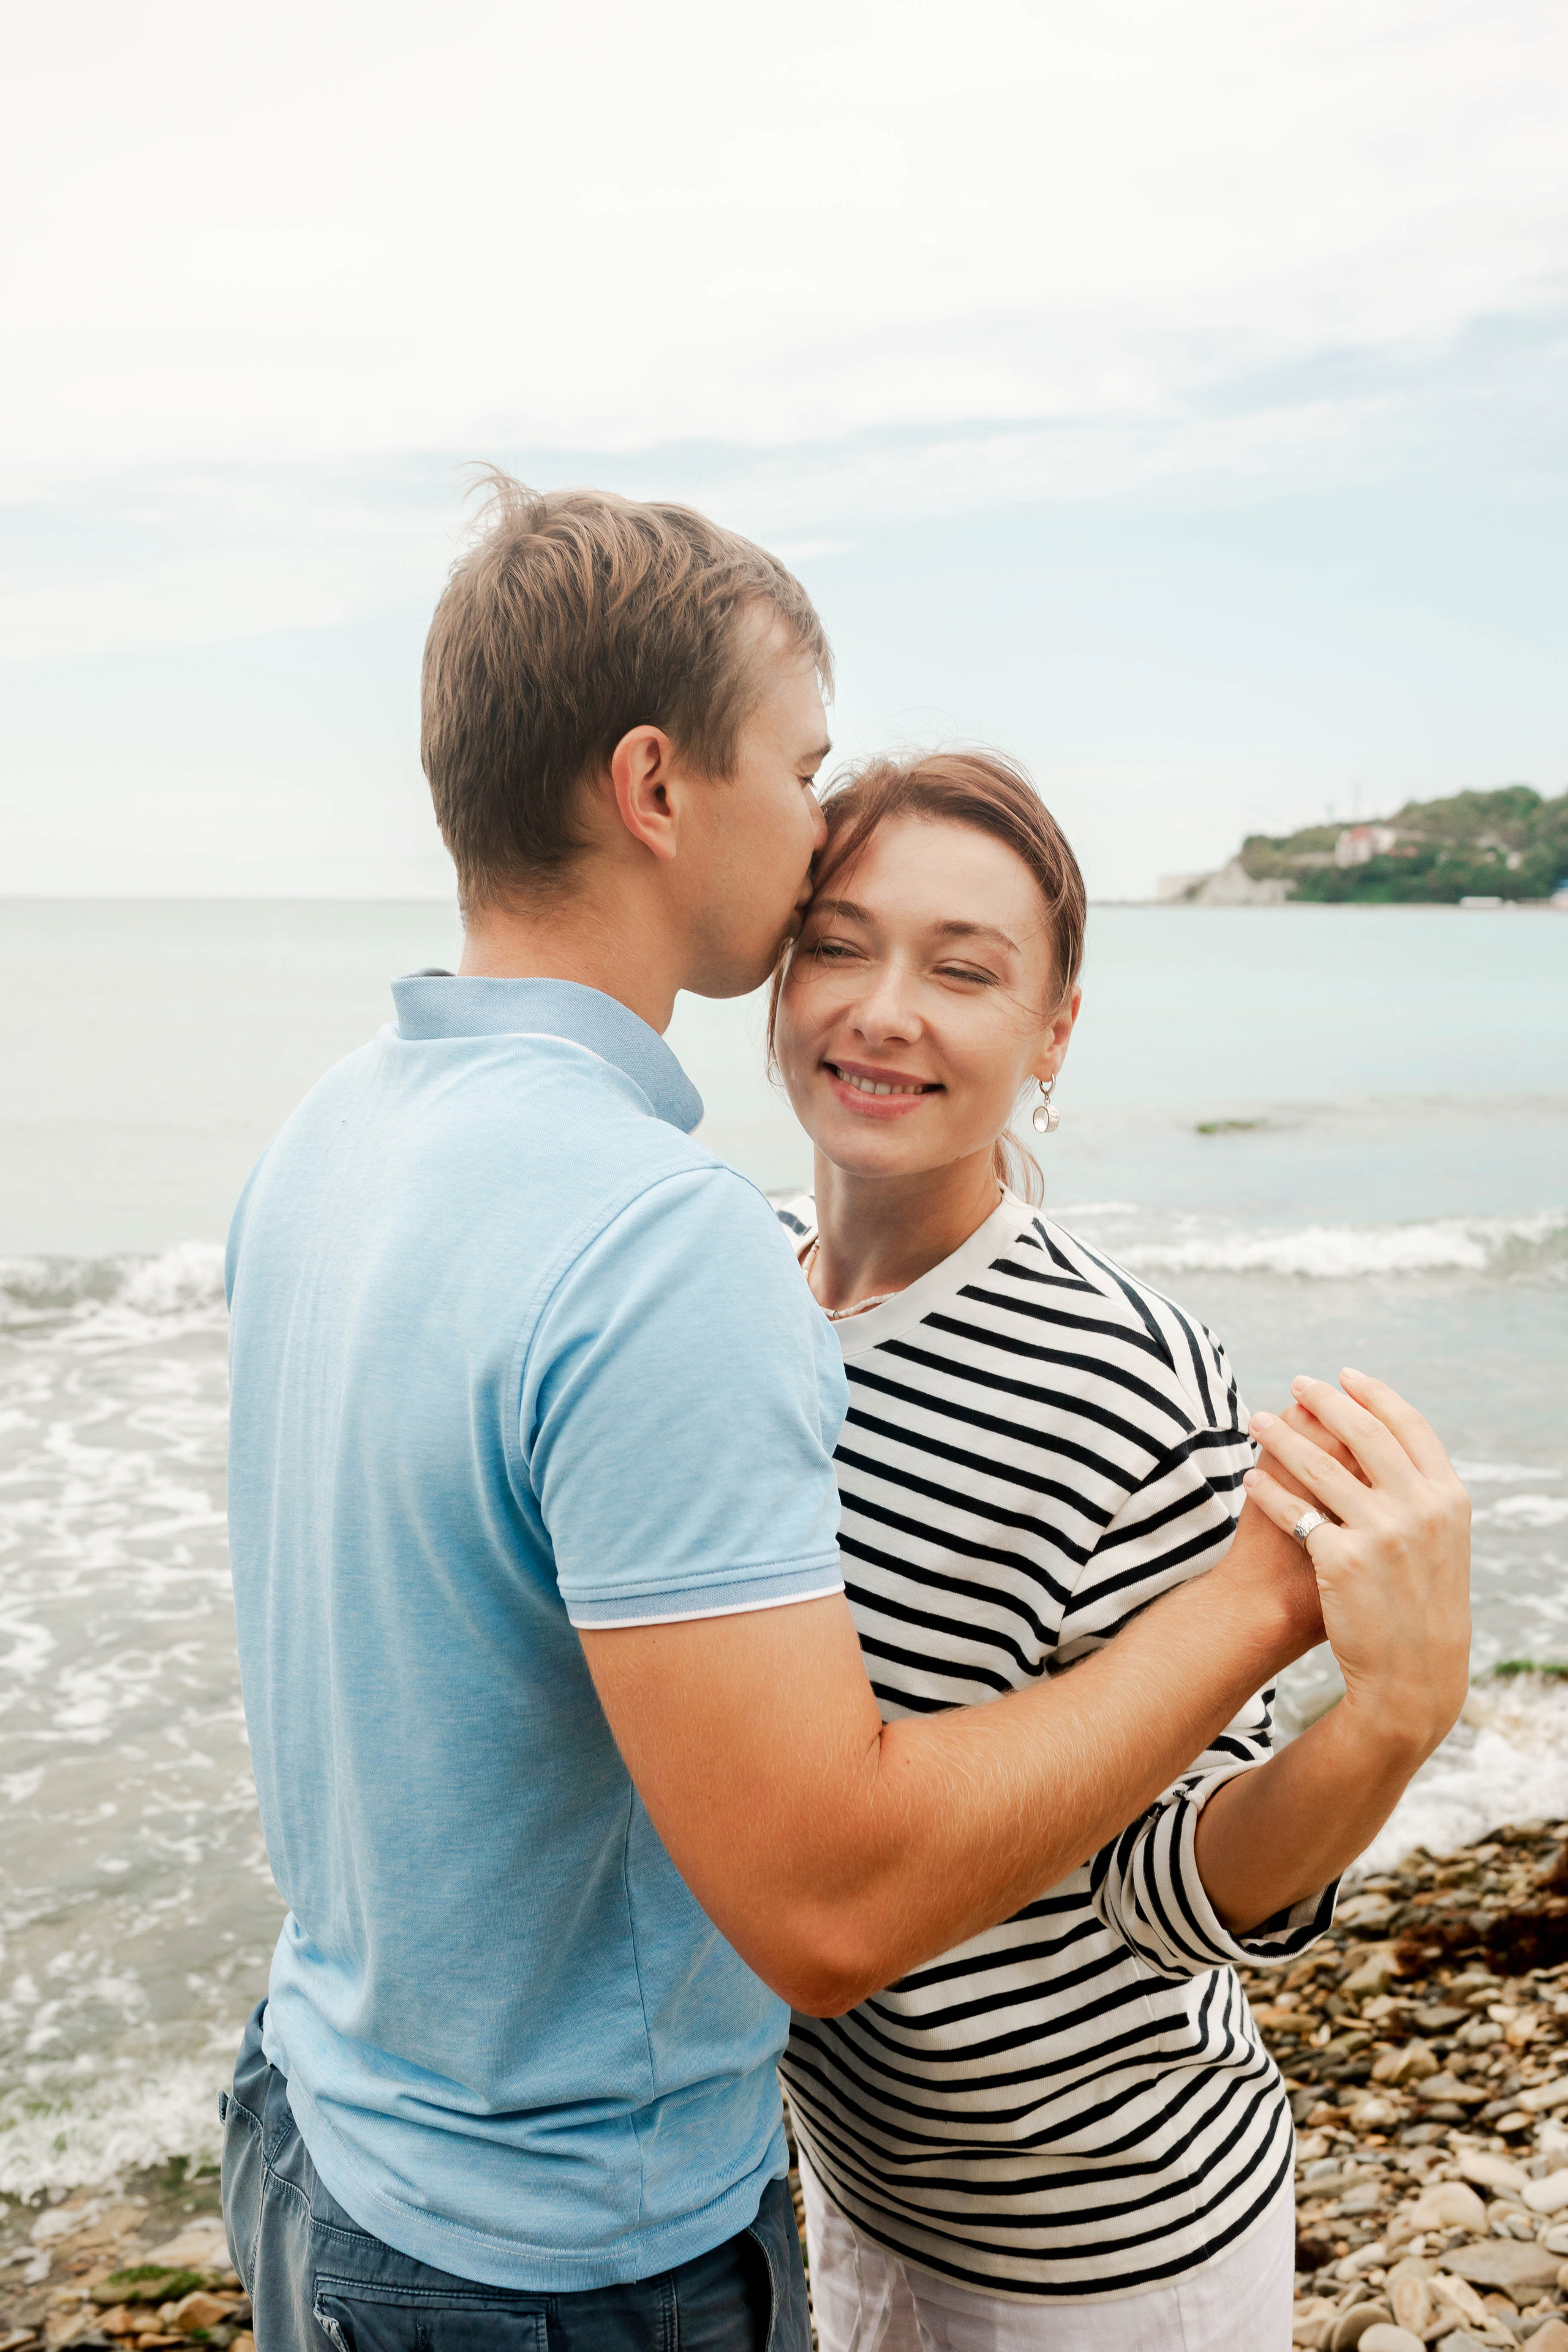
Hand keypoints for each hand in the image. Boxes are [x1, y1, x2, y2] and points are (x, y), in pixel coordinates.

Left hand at [1243, 1369, 1470, 1759]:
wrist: (1413, 1672)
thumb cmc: (1421, 1602)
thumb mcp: (1440, 1540)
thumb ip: (1421, 1490)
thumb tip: (1387, 1437)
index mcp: (1448, 1497)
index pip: (1409, 1425)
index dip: (1374, 1395)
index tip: (1344, 1377)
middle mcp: (1420, 1508)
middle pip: (1362, 1432)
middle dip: (1324, 1401)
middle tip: (1296, 1383)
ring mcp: (1382, 1532)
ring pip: (1319, 1465)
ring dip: (1282, 1435)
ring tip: (1258, 1419)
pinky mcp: (1343, 1560)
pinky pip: (1293, 1511)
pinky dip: (1268, 1490)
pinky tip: (1252, 1477)